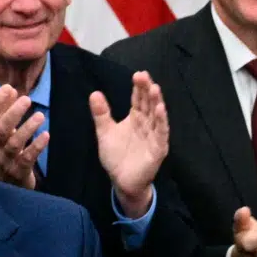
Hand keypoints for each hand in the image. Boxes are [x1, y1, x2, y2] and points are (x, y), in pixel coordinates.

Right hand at [0, 84, 46, 190]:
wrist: (4, 187)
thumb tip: (10, 88)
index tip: (9, 88)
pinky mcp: (19, 172)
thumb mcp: (1, 134)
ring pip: (14, 143)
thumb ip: (4, 112)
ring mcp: (6, 161)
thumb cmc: (5, 154)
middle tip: (27, 99)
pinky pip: (27, 159)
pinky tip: (46, 135)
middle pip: (1, 129)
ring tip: (40, 115)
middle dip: (13, 113)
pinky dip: (36, 146)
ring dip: (27, 128)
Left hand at [93, 72, 168, 218]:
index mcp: (136, 118)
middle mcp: (147, 124)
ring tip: (154, 89)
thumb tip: (94, 93)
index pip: (139, 99)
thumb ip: (101, 114)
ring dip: (157, 102)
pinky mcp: (158, 149)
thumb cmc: (116, 157)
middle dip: (147, 90)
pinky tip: (161, 110)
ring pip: (157, 116)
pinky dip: (162, 122)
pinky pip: (161, 133)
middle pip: (148, 104)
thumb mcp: (104, 132)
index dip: (138, 87)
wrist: (121, 181)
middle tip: (144, 76)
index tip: (137, 74)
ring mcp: (154, 136)